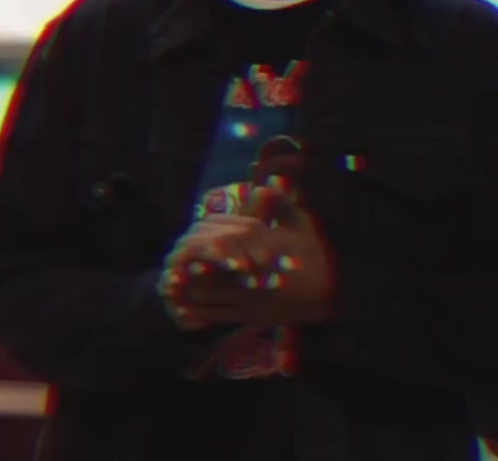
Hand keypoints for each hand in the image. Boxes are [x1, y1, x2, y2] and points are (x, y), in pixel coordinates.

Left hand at [160, 185, 333, 328]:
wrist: (332, 292)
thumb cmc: (313, 254)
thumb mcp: (300, 225)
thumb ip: (280, 205)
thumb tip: (264, 185)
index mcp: (263, 253)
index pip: (230, 252)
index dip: (207, 253)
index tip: (188, 252)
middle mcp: (255, 277)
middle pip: (215, 277)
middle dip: (190, 276)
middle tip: (168, 273)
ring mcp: (252, 300)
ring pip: (214, 298)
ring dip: (190, 295)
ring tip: (169, 289)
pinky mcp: (251, 316)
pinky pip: (220, 316)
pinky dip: (200, 314)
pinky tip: (182, 311)